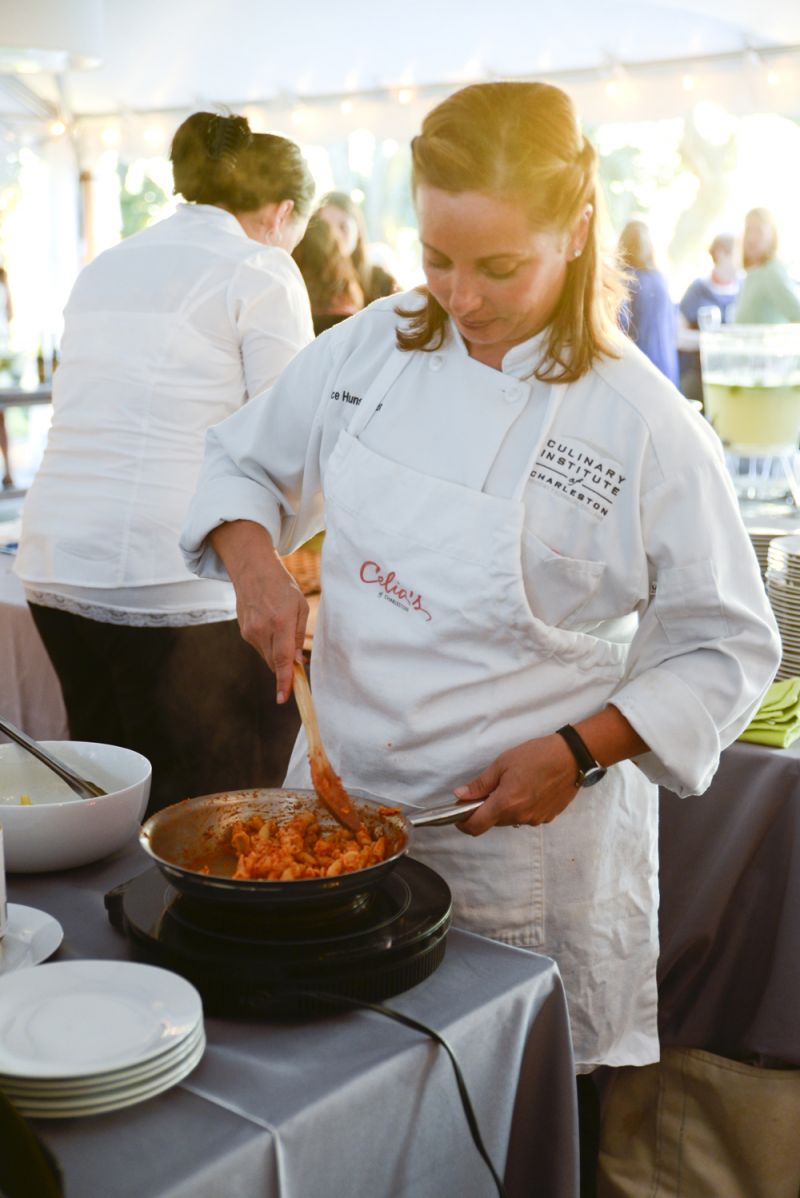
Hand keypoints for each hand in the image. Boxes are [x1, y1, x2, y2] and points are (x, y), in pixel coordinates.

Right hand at [209, 520, 307, 701]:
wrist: (253, 570)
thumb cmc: (282, 586)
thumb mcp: (299, 606)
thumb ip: (298, 635)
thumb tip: (297, 661)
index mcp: (280, 622)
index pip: (282, 659)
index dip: (284, 681)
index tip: (283, 698)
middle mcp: (262, 629)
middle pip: (274, 662)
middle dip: (285, 670)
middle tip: (297, 670)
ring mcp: (250, 631)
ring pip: (266, 656)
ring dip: (277, 655)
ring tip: (282, 633)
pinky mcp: (243, 631)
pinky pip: (260, 647)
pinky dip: (269, 645)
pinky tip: (272, 628)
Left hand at [453, 734, 579, 835]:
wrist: (572, 757)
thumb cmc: (537, 755)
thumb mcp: (503, 764)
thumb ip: (480, 784)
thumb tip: (460, 796)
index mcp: (506, 804)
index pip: (476, 826)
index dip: (463, 822)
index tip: (459, 813)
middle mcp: (520, 817)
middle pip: (493, 822)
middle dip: (485, 810)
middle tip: (489, 789)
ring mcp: (535, 820)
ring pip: (510, 820)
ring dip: (505, 808)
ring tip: (513, 785)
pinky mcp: (547, 818)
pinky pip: (526, 817)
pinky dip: (521, 807)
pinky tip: (529, 789)